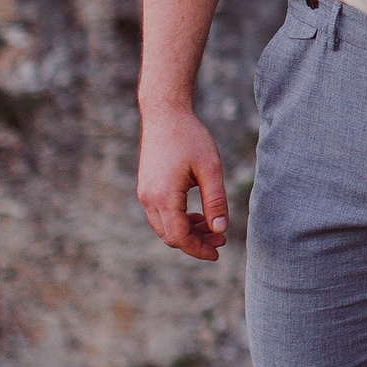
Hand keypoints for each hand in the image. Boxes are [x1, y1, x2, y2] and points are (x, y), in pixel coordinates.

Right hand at [137, 107, 229, 259]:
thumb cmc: (190, 137)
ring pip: (165, 227)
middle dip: (196, 242)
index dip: (199, 249)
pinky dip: (179, 221)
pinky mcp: (146, 188)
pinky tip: (199, 216)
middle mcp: (149, 199)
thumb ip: (216, 201)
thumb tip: (221, 230)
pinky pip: (161, 216)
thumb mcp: (210, 168)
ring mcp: (145, 194)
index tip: (218, 252)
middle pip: (171, 236)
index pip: (179, 237)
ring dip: (188, 232)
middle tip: (221, 239)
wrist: (164, 114)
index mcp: (163, 196)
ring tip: (214, 228)